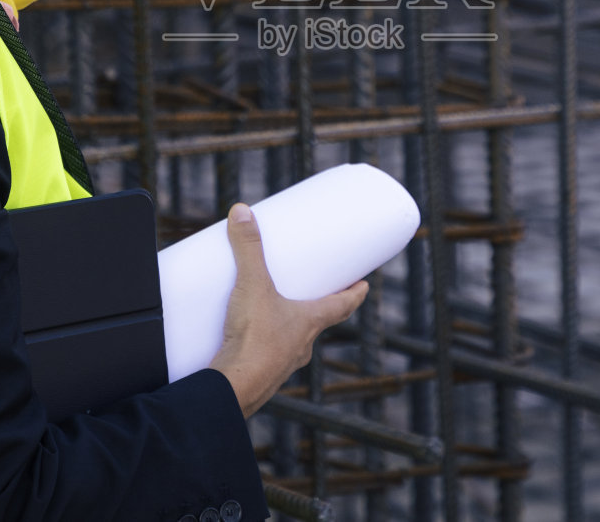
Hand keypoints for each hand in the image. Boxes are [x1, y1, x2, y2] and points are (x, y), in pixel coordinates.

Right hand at [208, 203, 368, 416]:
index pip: (342, 305)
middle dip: (316, 305)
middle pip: (318, 322)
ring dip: (287, 326)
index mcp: (311, 322)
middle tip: (314, 289)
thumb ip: (248, 248)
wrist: (233, 389)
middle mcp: (302, 345)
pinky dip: (261, 344)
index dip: (354, 292)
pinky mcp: (260, 374)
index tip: (365, 284)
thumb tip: (242, 210)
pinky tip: (245, 338)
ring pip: (292, 341)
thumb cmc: (254, 340)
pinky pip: (266, 355)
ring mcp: (282, 363)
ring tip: (272, 309)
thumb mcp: (252, 285)